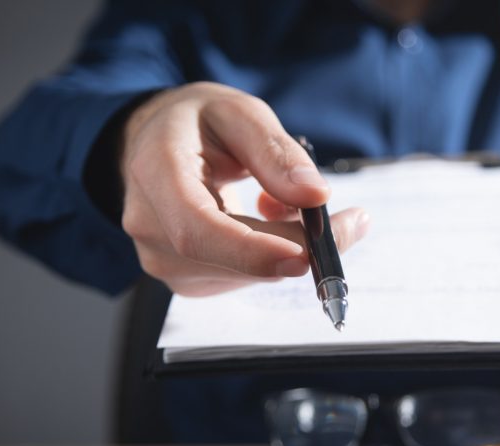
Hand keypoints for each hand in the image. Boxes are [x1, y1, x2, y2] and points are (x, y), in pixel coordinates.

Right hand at [120, 82, 368, 296]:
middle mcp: (148, 224)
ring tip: (289, 204)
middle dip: (296, 247)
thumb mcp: (240, 113)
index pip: (196, 230)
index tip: (305, 255)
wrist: (155, 143)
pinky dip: (271, 256)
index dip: (251, 251)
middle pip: (227, 258)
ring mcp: (160, 258)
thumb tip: (315, 196)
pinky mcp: (183, 278)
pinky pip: (241, 278)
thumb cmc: (198, 123)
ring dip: (286, 248)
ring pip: (242, 274)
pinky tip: (268, 222)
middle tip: (350, 222)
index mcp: (155, 172)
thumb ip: (276, 152)